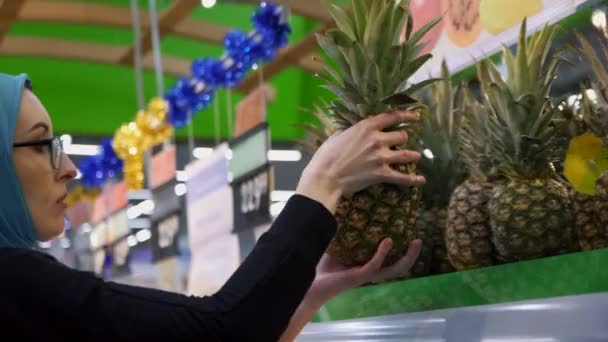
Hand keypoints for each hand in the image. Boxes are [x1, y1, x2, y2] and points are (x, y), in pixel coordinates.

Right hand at [296, 110, 424, 212]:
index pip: (392, 117)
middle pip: (402, 136)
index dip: (406, 115)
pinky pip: (403, 178)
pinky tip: (422, 180)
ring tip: (415, 156)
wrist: (326, 177)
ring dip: (412, 155)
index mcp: (367, 126)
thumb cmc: (327, 155)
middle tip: (401, 141)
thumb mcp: (338, 135)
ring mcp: (382, 157)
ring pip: (406, 154)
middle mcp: (378, 139)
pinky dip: (413, 180)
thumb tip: (356, 128)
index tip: (416, 116)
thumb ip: (351, 130)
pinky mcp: (382, 174)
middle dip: (403, 138)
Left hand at [308, 238, 421, 304]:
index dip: (405, 251)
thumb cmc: (326, 265)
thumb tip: (354, 210)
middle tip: (419, 240)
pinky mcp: (359, 276)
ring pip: (394, 270)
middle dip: (412, 255)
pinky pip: (375, 265)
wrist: (313, 282)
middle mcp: (372, 271)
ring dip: (406, 257)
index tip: (412, 234)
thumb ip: (350, 233)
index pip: (393, 260)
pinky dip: (383, 253)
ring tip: (414, 242)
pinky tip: (388, 241)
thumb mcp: (342, 245)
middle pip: (399, 267)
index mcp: (370, 266)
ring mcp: (367, 275)